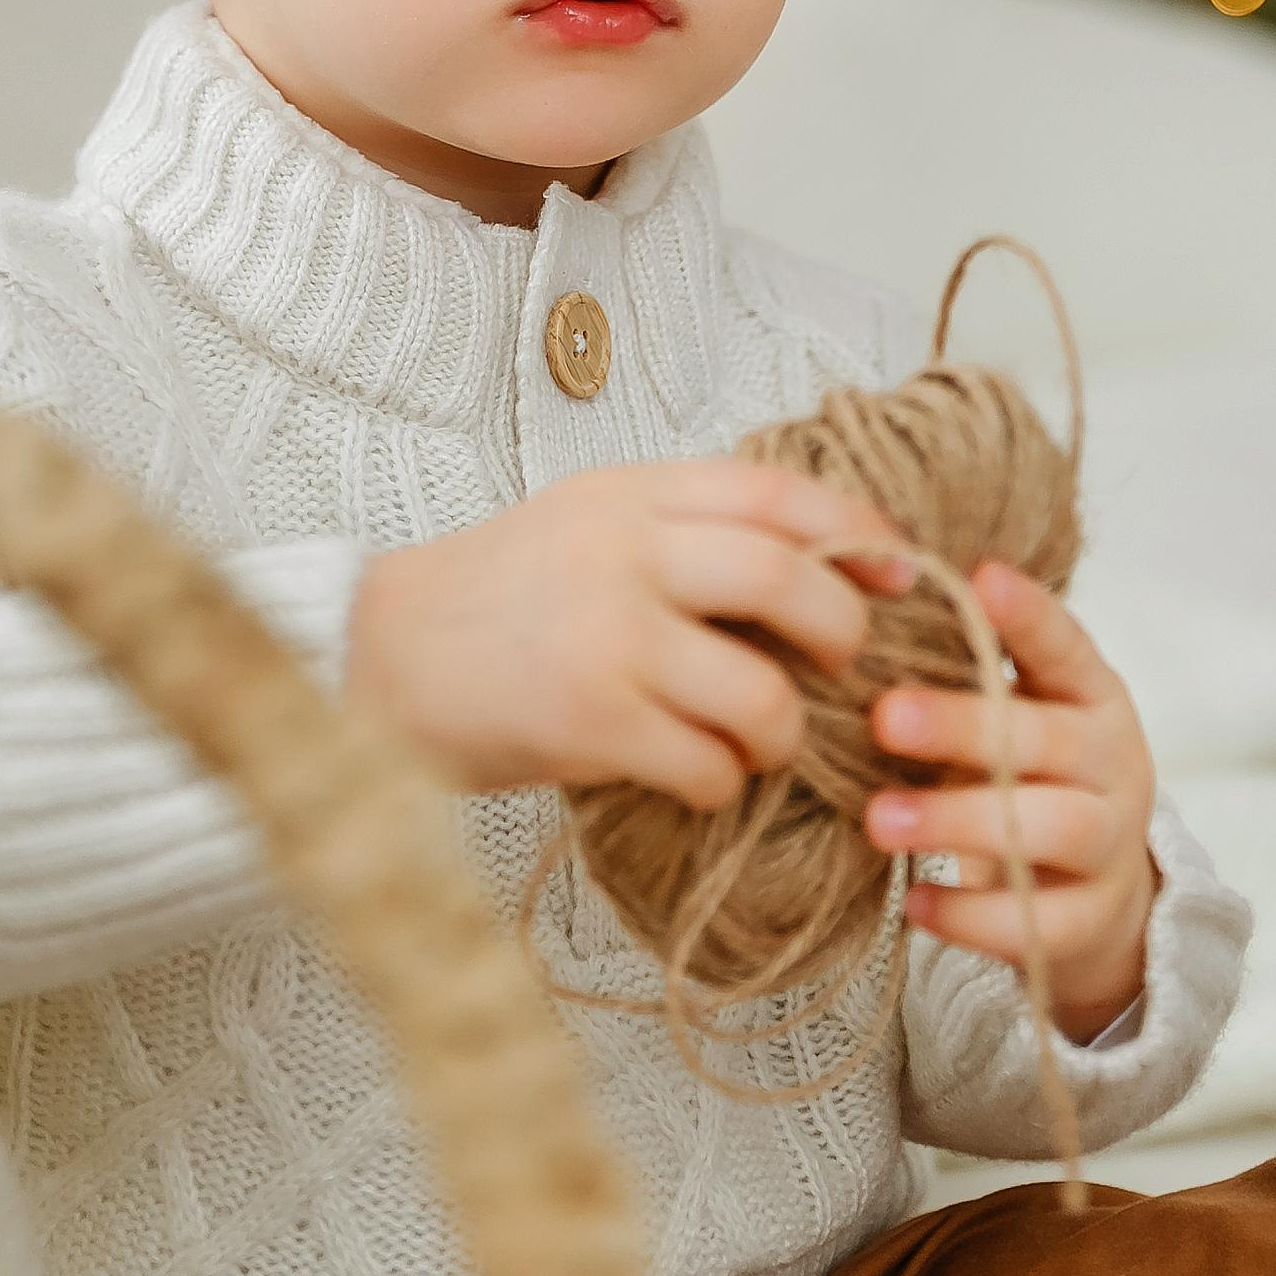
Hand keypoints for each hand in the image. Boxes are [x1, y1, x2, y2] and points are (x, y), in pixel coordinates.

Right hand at [347, 460, 911, 806]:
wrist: (376, 655)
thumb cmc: (494, 598)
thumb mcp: (585, 525)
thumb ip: (678, 531)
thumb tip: (813, 564)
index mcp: (630, 494)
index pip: (774, 493)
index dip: (855, 531)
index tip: (899, 570)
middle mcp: (626, 553)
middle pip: (787, 579)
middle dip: (840, 632)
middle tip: (834, 666)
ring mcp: (610, 637)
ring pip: (761, 691)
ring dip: (782, 731)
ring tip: (759, 742)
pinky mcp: (589, 720)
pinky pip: (707, 764)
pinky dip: (723, 782)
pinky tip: (696, 779)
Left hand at [860, 563, 1157, 1040]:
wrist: (1094, 893)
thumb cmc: (1026, 776)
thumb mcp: (1013, 716)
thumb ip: (961, 676)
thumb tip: (849, 619)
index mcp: (1091, 696)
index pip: (1066, 646)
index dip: (1028, 614)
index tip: (979, 577)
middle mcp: (1114, 763)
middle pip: (1049, 738)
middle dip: (964, 727)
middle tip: (884, 718)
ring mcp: (1113, 845)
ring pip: (1055, 828)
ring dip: (960, 820)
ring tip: (878, 821)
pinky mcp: (1094, 922)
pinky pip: (1039, 923)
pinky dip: (972, 915)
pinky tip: (914, 902)